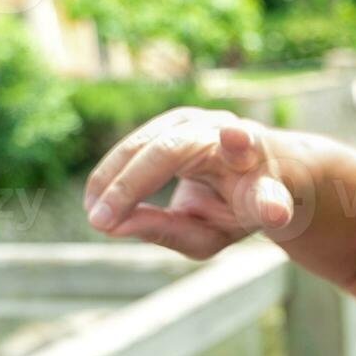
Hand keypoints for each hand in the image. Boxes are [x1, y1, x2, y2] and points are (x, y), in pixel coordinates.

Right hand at [84, 107, 298, 258]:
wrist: (261, 175)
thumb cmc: (238, 210)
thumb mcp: (215, 235)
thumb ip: (172, 233)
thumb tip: (112, 226)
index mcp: (258, 168)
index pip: (251, 158)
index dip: (241, 147)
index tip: (238, 139)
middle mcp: (236, 134)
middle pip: (173, 150)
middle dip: (133, 184)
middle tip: (100, 222)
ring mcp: (205, 121)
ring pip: (149, 142)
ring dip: (113, 175)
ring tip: (94, 215)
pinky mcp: (181, 120)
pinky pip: (140, 142)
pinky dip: (114, 169)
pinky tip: (96, 198)